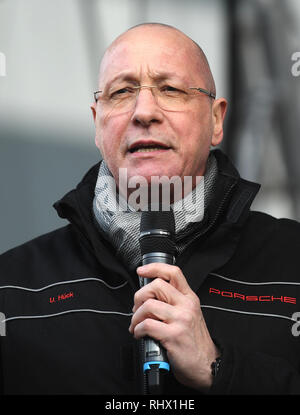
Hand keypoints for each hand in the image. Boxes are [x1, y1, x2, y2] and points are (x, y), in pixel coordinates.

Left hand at [129, 263, 219, 390]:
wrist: (208, 366)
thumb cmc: (194, 341)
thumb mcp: (190, 314)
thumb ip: (174, 302)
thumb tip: (149, 295)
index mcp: (189, 298)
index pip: (173, 272)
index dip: (154, 268)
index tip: (141, 270)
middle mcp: (186, 306)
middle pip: (156, 286)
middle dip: (139, 296)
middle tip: (137, 309)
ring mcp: (181, 320)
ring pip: (148, 305)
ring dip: (136, 316)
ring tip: (137, 325)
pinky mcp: (173, 335)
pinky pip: (147, 325)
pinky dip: (138, 329)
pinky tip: (140, 334)